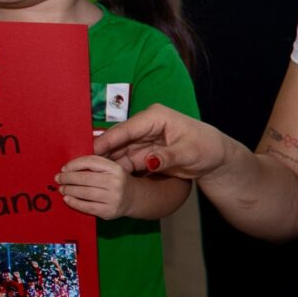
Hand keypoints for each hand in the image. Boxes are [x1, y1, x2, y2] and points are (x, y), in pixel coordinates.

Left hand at [54, 153, 131, 219]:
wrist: (133, 198)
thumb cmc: (115, 181)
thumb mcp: (109, 169)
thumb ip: (93, 166)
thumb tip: (67, 169)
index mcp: (115, 168)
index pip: (91, 162)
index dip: (74, 164)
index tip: (64, 168)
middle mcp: (116, 182)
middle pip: (85, 178)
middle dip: (68, 178)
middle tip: (58, 179)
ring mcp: (113, 198)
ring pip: (85, 193)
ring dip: (69, 190)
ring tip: (61, 189)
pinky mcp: (109, 211)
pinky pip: (87, 207)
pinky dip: (74, 202)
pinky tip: (67, 199)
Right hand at [92, 103, 233, 180]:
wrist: (216, 158)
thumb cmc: (208, 148)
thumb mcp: (190, 153)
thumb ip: (168, 157)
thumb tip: (149, 162)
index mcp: (156, 117)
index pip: (126, 129)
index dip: (107, 141)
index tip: (90, 153)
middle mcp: (146, 126)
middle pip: (118, 140)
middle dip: (100, 154)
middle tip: (81, 168)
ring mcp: (144, 139)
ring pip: (119, 152)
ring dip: (105, 164)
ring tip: (87, 176)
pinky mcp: (144, 153)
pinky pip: (126, 161)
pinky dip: (116, 169)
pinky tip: (103, 179)